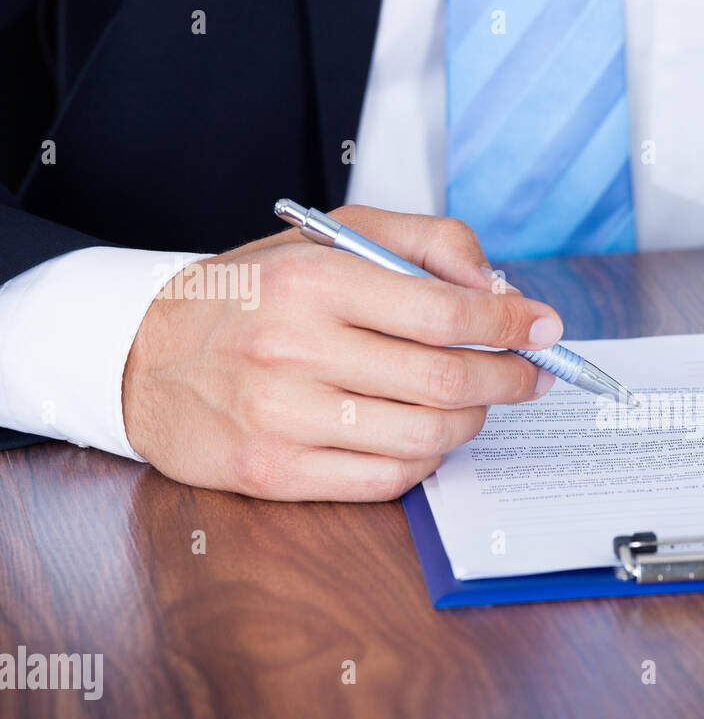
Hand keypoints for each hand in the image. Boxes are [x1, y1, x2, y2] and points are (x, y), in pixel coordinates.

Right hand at [123, 205, 561, 500]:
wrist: (145, 359)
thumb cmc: (254, 297)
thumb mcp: (329, 238)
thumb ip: (423, 243)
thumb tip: (498, 290)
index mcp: (311, 281)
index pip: (444, 311)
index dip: (510, 324)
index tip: (543, 328)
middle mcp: (294, 348)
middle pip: (445, 382)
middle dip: (508, 380)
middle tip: (530, 375)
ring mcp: (283, 418)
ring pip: (426, 436)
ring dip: (471, 421)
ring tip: (475, 403)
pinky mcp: (276, 474)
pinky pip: (389, 479)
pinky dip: (426, 459)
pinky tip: (426, 435)